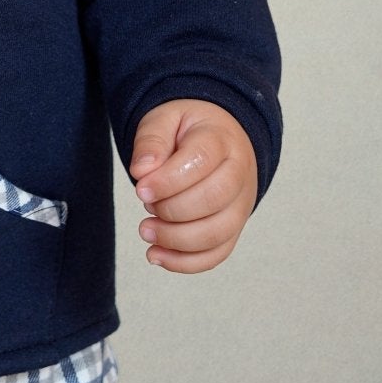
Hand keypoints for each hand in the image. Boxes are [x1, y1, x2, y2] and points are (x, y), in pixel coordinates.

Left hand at [128, 99, 257, 271]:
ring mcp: (240, 205)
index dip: (168, 181)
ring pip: (217, 233)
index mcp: (221, 140)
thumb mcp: (164, 120)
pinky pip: (217, 254)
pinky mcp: (233, 228)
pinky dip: (185, 262)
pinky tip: (157, 255)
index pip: (200, 162)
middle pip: (214, 200)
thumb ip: (151, 140)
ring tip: (146, 230)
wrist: (218, 138)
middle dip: (171, 210)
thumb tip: (142, 171)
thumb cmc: (188, 130)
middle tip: (145, 203)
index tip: (140, 189)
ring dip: (176, 240)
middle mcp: (239, 174)